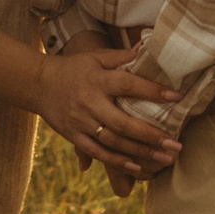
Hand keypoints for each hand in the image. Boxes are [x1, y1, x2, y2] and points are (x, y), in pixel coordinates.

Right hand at [39, 36, 177, 191]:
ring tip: (165, 158)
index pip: (128, 85)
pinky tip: (137, 167)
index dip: (152, 91)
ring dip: (141, 152)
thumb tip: (148, 46)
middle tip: (175, 144)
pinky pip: (97, 153)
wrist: (38, 84)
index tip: (177, 97)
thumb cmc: (73, 68)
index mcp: (97, 79)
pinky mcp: (73, 136)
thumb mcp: (95, 57)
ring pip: (113, 142)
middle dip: (151, 135)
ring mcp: (80, 122)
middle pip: (123, 123)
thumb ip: (122, 56)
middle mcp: (89, 102)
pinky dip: (118, 162)